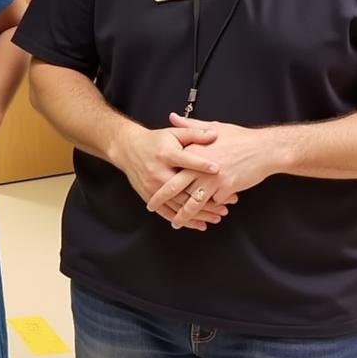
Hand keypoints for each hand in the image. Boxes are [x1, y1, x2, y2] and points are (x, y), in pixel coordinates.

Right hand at [110, 120, 224, 230]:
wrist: (128, 149)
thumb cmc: (154, 141)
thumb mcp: (173, 133)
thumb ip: (194, 133)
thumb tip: (215, 134)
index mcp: (165, 154)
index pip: (185, 160)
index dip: (202, 164)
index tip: (219, 170)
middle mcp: (157, 171)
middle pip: (184, 188)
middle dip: (206, 197)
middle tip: (228, 203)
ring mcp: (152, 186)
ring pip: (178, 203)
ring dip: (198, 212)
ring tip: (218, 216)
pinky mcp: (148, 195)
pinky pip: (167, 211)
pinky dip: (183, 219)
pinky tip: (199, 224)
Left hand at [145, 113, 273, 227]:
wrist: (265, 148)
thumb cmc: (240, 138)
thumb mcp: (213, 127)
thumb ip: (190, 126)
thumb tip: (173, 116)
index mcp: (194, 152)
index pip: (171, 167)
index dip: (158, 176)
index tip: (149, 182)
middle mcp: (200, 167)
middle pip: (175, 186)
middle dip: (161, 199)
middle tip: (151, 206)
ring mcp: (213, 179)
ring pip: (193, 201)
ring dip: (184, 214)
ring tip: (176, 222)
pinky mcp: (226, 188)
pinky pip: (214, 202)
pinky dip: (211, 209)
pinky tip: (209, 215)